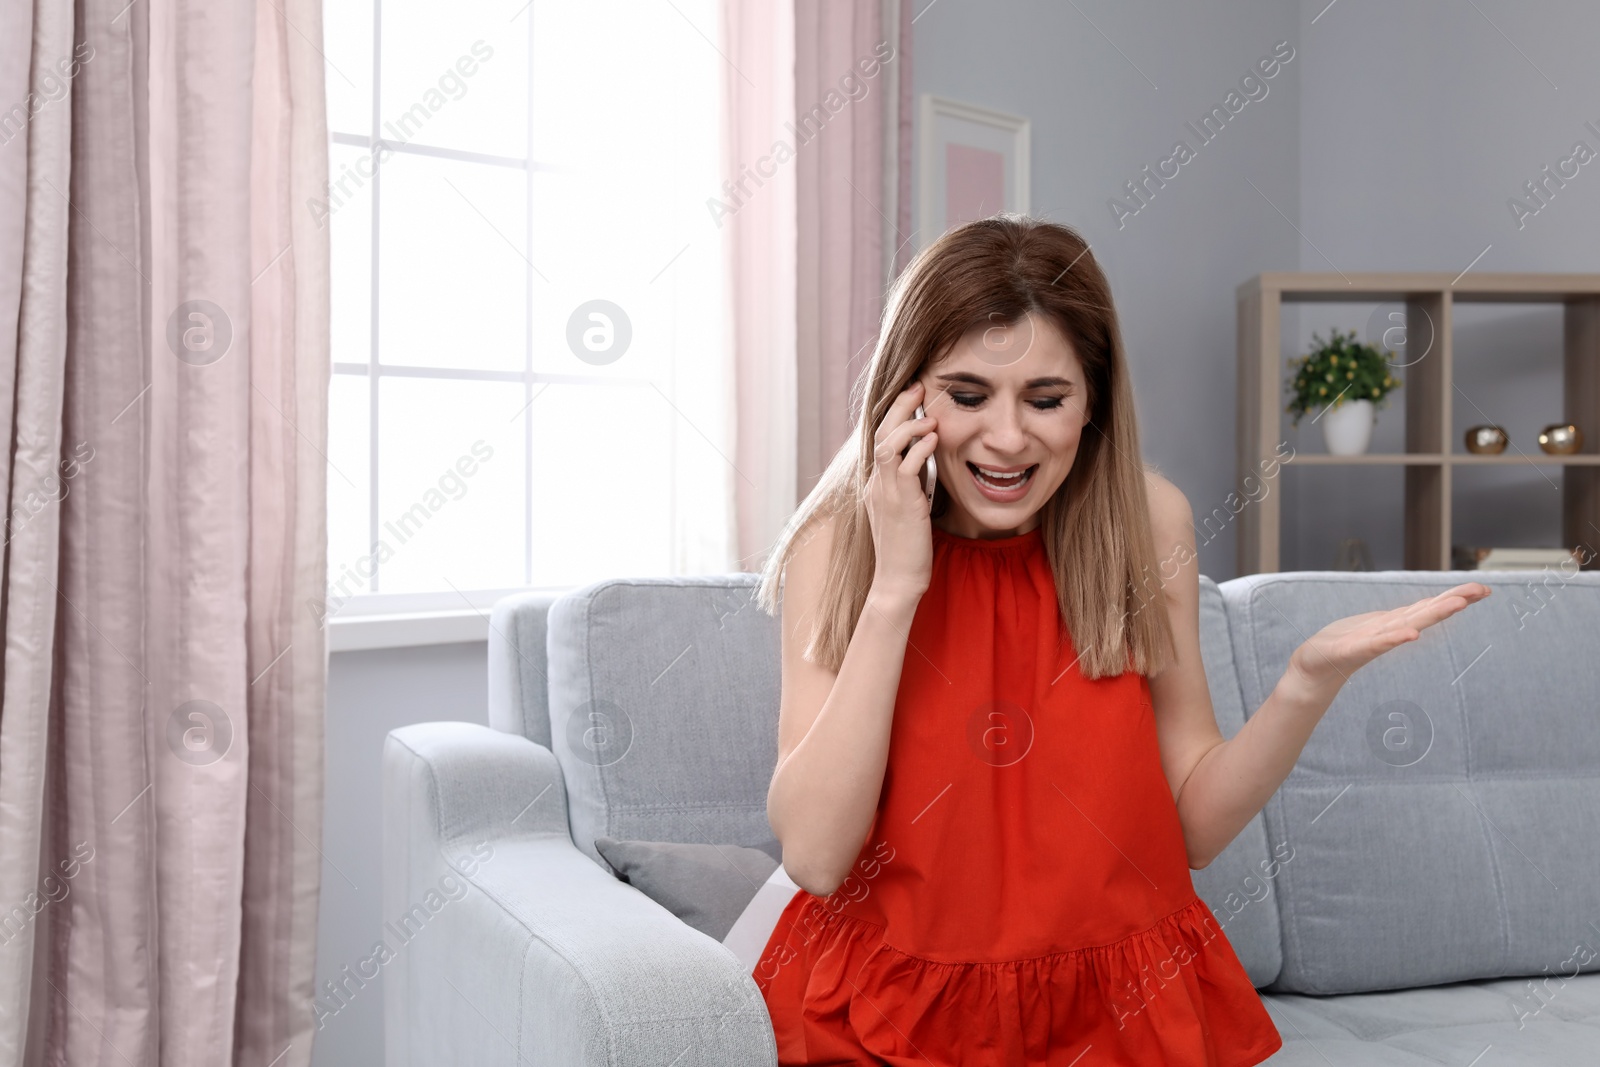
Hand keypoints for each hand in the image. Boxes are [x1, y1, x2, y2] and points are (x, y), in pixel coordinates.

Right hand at [866, 380, 938, 601]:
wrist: (897, 581)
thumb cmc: (907, 549)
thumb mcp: (907, 509)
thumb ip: (912, 484)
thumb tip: (927, 462)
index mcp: (877, 484)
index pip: (881, 438)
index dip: (896, 413)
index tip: (914, 396)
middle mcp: (877, 484)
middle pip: (881, 433)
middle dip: (900, 407)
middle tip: (919, 387)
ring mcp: (886, 494)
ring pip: (888, 445)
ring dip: (909, 425)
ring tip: (929, 416)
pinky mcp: (902, 505)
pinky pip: (905, 467)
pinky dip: (919, 449)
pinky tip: (934, 440)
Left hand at [1287, 582, 1492, 693]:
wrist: (1314, 667)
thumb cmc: (1343, 644)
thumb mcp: (1375, 624)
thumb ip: (1399, 617)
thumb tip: (1422, 606)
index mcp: (1394, 623)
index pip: (1429, 607)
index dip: (1455, 597)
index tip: (1483, 589)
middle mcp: (1390, 631)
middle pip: (1426, 613)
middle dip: (1454, 601)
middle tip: (1482, 591)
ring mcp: (1374, 641)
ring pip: (1408, 625)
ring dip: (1432, 615)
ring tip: (1457, 603)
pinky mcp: (1353, 650)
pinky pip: (1377, 643)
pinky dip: (1394, 638)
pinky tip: (1411, 634)